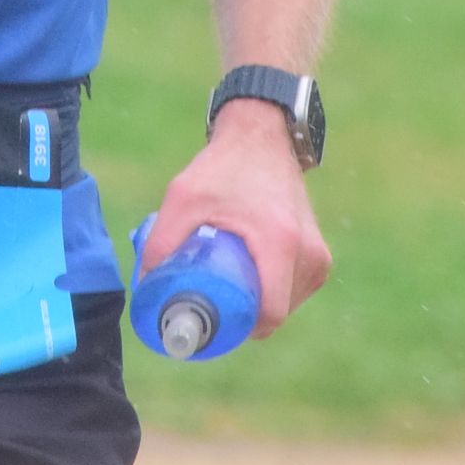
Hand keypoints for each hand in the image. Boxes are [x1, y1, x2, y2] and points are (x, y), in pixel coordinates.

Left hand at [136, 99, 331, 338]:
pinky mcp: (319, 253)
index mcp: (280, 242)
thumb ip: (161, 241)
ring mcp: (318, 255)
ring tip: (227, 287)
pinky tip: (248, 278)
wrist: (262, 135)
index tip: (211, 321)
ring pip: (286, 304)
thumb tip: (146, 286)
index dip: (238, 328)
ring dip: (258, 305)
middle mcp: (308, 253)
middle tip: (210, 305)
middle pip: (275, 312)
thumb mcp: (183, 197)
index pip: (270, 314)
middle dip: (242, 317)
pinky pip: (294, 289)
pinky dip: (272, 291)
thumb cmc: (224, 166)